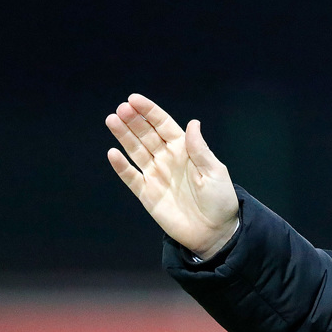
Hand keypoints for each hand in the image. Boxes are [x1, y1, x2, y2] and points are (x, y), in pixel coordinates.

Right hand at [105, 94, 239, 258]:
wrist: (214, 232)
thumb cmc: (220, 200)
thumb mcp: (215, 172)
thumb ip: (200, 149)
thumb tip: (192, 123)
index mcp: (185, 150)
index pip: (163, 125)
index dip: (149, 112)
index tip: (133, 99)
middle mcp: (168, 159)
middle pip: (146, 135)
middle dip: (133, 120)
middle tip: (121, 109)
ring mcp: (156, 176)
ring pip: (136, 151)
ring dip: (124, 136)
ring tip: (112, 120)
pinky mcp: (147, 194)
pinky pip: (131, 177)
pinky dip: (121, 166)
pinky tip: (112, 153)